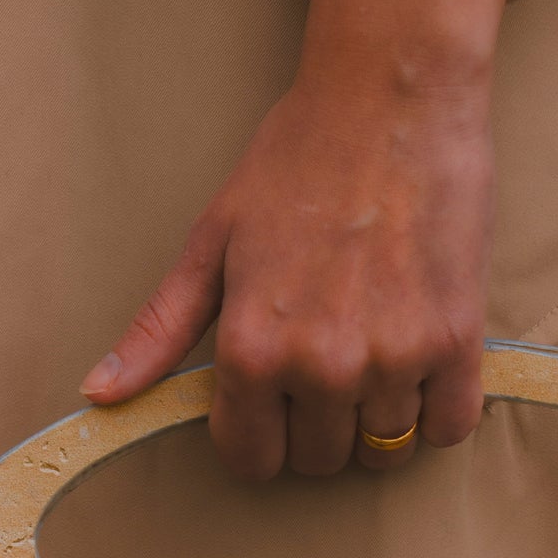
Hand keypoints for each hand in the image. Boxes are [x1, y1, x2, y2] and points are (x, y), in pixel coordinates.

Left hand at [79, 41, 493, 479]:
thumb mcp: (211, 241)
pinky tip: (423, 355)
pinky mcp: (457, 340)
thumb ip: (159, 330)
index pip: (252, 459)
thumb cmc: (296, 158)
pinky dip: (438, 406)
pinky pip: (449, 427)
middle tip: (329, 353)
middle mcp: (321, 365)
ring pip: (385, 450)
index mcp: (252, 349)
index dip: (260, 434)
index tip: (275, 398)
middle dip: (319, 423)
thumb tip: (100, 394)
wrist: (392, 96)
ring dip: (379, 413)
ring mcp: (394, 357)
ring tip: (376, 342)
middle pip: (321, 461)